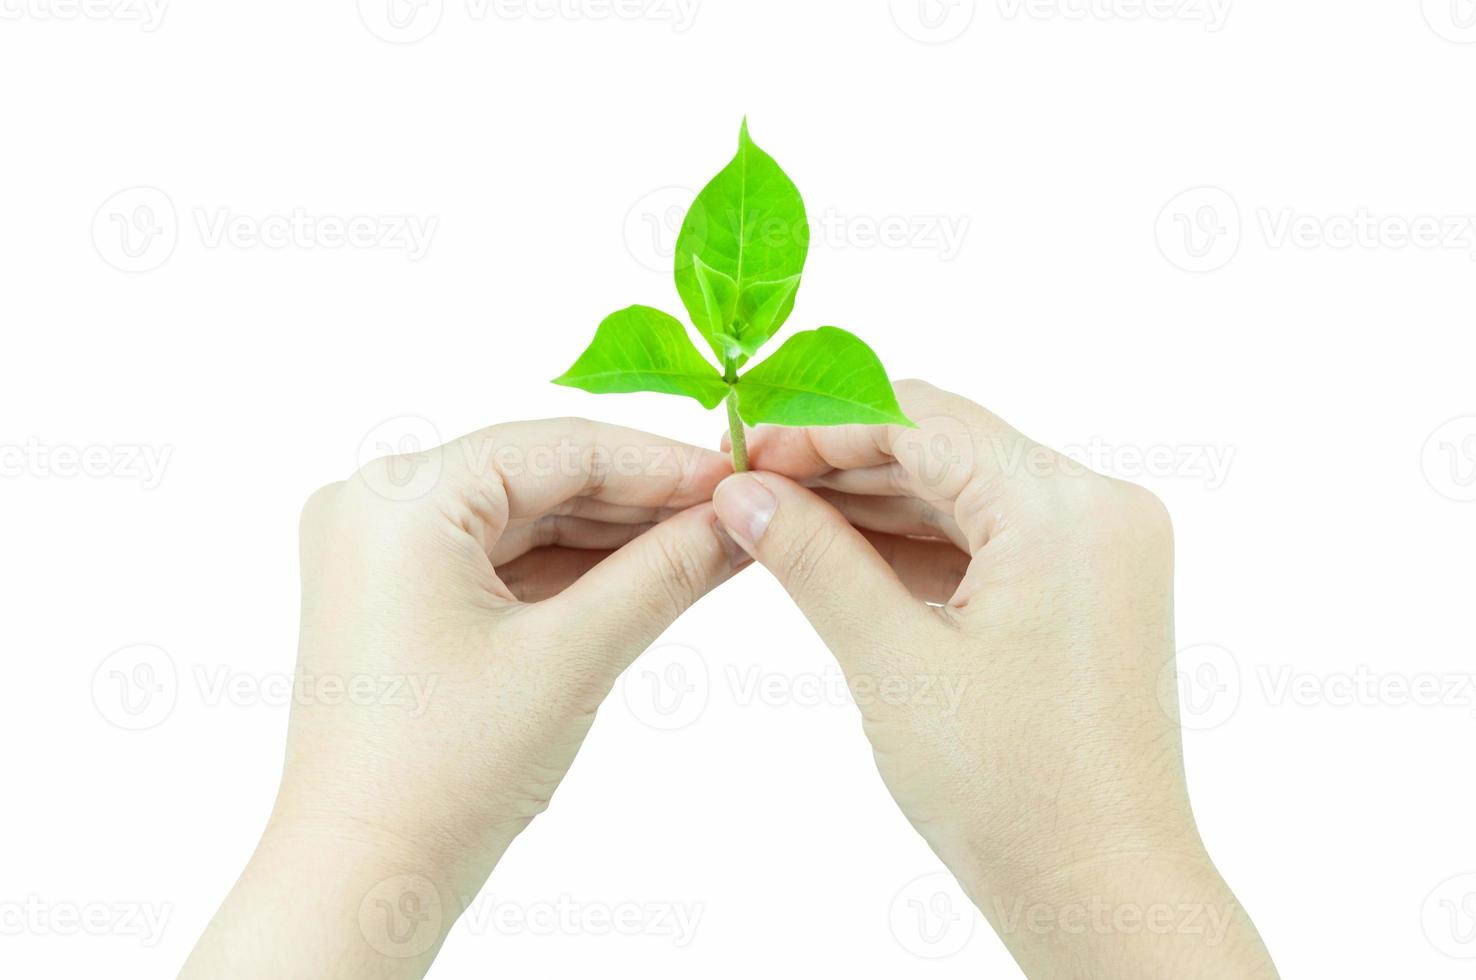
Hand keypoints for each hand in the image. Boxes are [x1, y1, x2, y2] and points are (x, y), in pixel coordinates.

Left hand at [179, 419, 744, 978]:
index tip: (741, 476)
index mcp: (398, 499)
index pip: (558, 447)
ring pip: (527, 517)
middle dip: (642, 501)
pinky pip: (501, 558)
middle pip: (541, 475)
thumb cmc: (444, 773)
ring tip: (709, 544)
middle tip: (737, 514)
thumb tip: (739, 520)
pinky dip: (573, 570)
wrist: (362, 877)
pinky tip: (650, 572)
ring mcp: (381, 550)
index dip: (661, 462)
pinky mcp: (397, 593)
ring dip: (615, 536)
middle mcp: (375, 505)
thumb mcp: (574, 656)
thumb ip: (664, 572)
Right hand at [712, 381, 1277, 978]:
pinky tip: (841, 552)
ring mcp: (1100, 548)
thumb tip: (741, 491)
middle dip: (842, 463)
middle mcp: (1099, 508)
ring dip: (874, 502)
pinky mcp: (1088, 587)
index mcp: (1066, 509)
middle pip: (946, 447)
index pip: (922, 421)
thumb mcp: (891, 660)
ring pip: (963, 491)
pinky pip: (989, 537)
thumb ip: (813, 559)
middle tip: (748, 485)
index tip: (744, 449)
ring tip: (778, 518)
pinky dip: (916, 543)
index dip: (822, 428)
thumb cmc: (1012, 791)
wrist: (1101, 890)